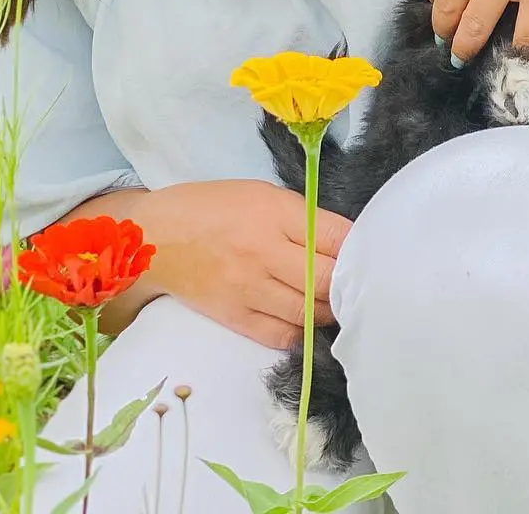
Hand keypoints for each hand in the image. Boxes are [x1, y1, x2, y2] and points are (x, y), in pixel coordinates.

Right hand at [135, 179, 352, 350]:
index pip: (336, 237)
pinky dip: (302, 332)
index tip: (372, 254)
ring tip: (339, 305)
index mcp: (273, 212)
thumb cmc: (212, 206)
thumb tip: (341, 244)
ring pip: (309, 312)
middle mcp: (264, 251)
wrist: (155, 237)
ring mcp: (249, 288)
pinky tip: (309, 323)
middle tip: (362, 285)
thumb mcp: (260, 193)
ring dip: (331, 311)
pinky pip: (281, 335)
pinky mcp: (235, 318)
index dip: (360, 249)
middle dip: (350, 284)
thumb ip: (299, 218)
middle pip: (327, 279)